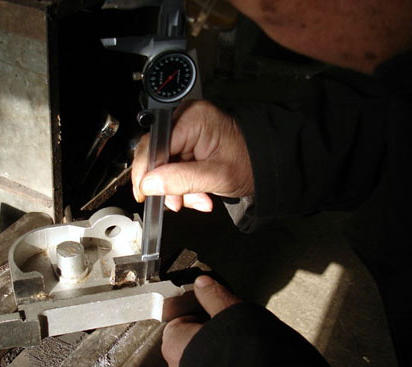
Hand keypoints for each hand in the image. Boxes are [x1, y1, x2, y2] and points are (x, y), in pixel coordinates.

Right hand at [132, 100, 253, 211]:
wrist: (268, 163)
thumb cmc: (250, 161)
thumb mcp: (216, 176)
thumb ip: (180, 180)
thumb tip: (148, 184)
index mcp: (192, 118)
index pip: (154, 144)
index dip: (145, 171)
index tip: (143, 193)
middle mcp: (185, 119)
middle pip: (155, 155)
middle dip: (165, 184)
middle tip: (176, 203)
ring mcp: (185, 131)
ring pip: (163, 165)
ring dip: (176, 189)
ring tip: (198, 199)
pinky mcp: (187, 143)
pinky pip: (173, 166)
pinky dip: (182, 185)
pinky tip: (198, 193)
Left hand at [162, 275, 240, 366]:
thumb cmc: (241, 353)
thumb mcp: (231, 313)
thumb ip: (214, 296)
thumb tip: (202, 283)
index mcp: (174, 341)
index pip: (180, 319)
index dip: (201, 314)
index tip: (218, 314)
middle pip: (189, 344)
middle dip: (208, 338)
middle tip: (233, 333)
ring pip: (200, 366)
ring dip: (215, 360)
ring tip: (241, 355)